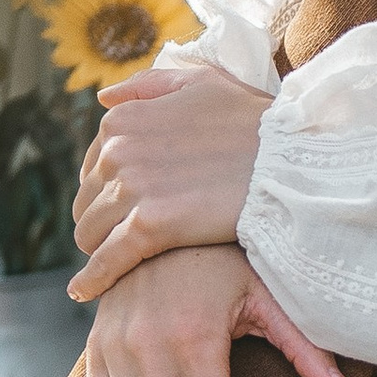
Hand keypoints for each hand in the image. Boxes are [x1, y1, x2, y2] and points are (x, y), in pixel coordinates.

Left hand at [72, 65, 267, 301]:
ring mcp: (132, 188)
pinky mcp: (150, 225)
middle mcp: (117, 151)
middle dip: (101, 222)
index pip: (92, 167)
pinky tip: (85, 292)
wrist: (290, 162)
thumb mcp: (203, 84)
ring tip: (116, 265)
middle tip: (123, 241)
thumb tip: (104, 99)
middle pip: (87, 202)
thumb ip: (150, 87)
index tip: (122, 210)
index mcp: (123, 119)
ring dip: (99, 250)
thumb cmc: (255, 124)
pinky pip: (108, 259)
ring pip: (91, 233)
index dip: (106, 191)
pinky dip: (93, 279)